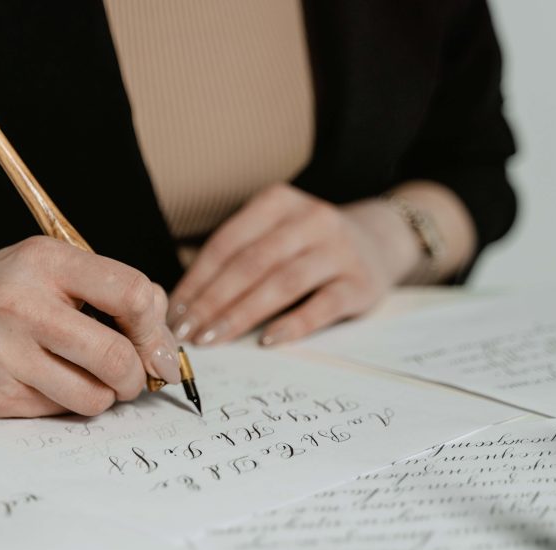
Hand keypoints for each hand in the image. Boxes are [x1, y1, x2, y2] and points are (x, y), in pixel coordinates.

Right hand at [0, 236, 180, 417]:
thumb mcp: (46, 269)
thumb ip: (106, 292)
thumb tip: (163, 344)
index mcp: (45, 261)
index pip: (132, 293)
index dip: (156, 330)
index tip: (157, 348)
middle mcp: (21, 303)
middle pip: (116, 356)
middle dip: (137, 377)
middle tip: (131, 377)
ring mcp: (3, 353)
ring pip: (93, 397)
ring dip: (103, 396)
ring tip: (85, 378)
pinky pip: (59, 412)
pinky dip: (65, 403)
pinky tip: (42, 382)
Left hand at [168, 184, 421, 345]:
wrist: (380, 241)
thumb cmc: (307, 245)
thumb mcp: (274, 234)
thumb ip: (237, 259)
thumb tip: (185, 305)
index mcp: (278, 202)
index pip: (226, 243)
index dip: (197, 280)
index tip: (174, 311)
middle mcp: (310, 219)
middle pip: (250, 264)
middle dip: (212, 301)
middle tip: (187, 332)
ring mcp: (339, 250)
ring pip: (281, 284)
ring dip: (241, 315)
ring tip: (214, 338)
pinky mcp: (361, 283)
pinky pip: (322, 306)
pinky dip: (292, 325)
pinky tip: (266, 341)